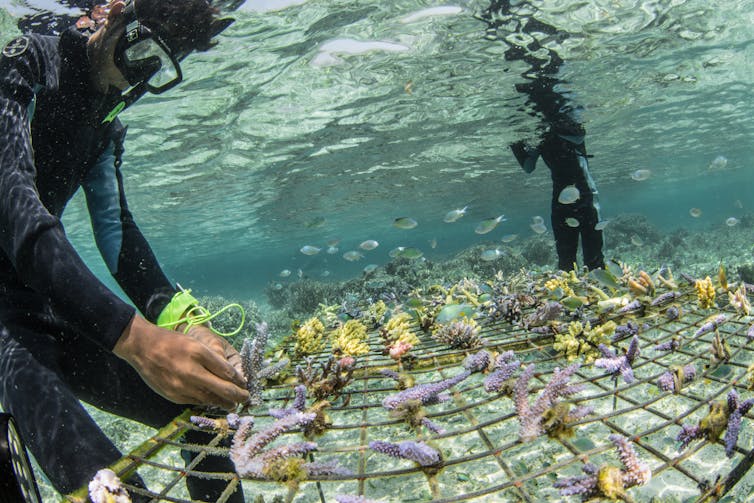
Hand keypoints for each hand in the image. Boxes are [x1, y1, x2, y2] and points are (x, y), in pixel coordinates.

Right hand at [113, 315, 248, 408]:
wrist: (142, 347)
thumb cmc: (173, 342)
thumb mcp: (196, 344)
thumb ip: (214, 360)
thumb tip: (232, 376)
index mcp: (199, 354)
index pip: (227, 372)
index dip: (240, 381)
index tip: (246, 384)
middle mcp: (191, 371)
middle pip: (223, 389)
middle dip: (238, 396)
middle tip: (246, 398)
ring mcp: (181, 386)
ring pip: (210, 399)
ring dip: (224, 402)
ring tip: (233, 403)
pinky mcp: (173, 396)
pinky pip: (195, 401)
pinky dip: (206, 401)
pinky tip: (213, 400)